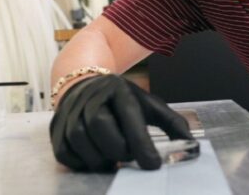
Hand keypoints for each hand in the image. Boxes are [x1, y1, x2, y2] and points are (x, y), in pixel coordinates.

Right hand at [50, 74, 192, 170]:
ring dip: (100, 159)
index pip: (129, 118)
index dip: (142, 144)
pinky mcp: (56, 128)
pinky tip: (96, 159)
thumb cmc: (121, 99)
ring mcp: (70, 112)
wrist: (84, 83)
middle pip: (101, 128)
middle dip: (118, 149)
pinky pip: (65, 153)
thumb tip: (192, 145)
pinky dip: (81, 163)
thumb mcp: (148, 104)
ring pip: (81, 142)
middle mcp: (91, 97)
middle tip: (129, 156)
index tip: (153, 165)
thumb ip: (171, 123)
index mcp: (118, 90)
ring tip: (114, 160)